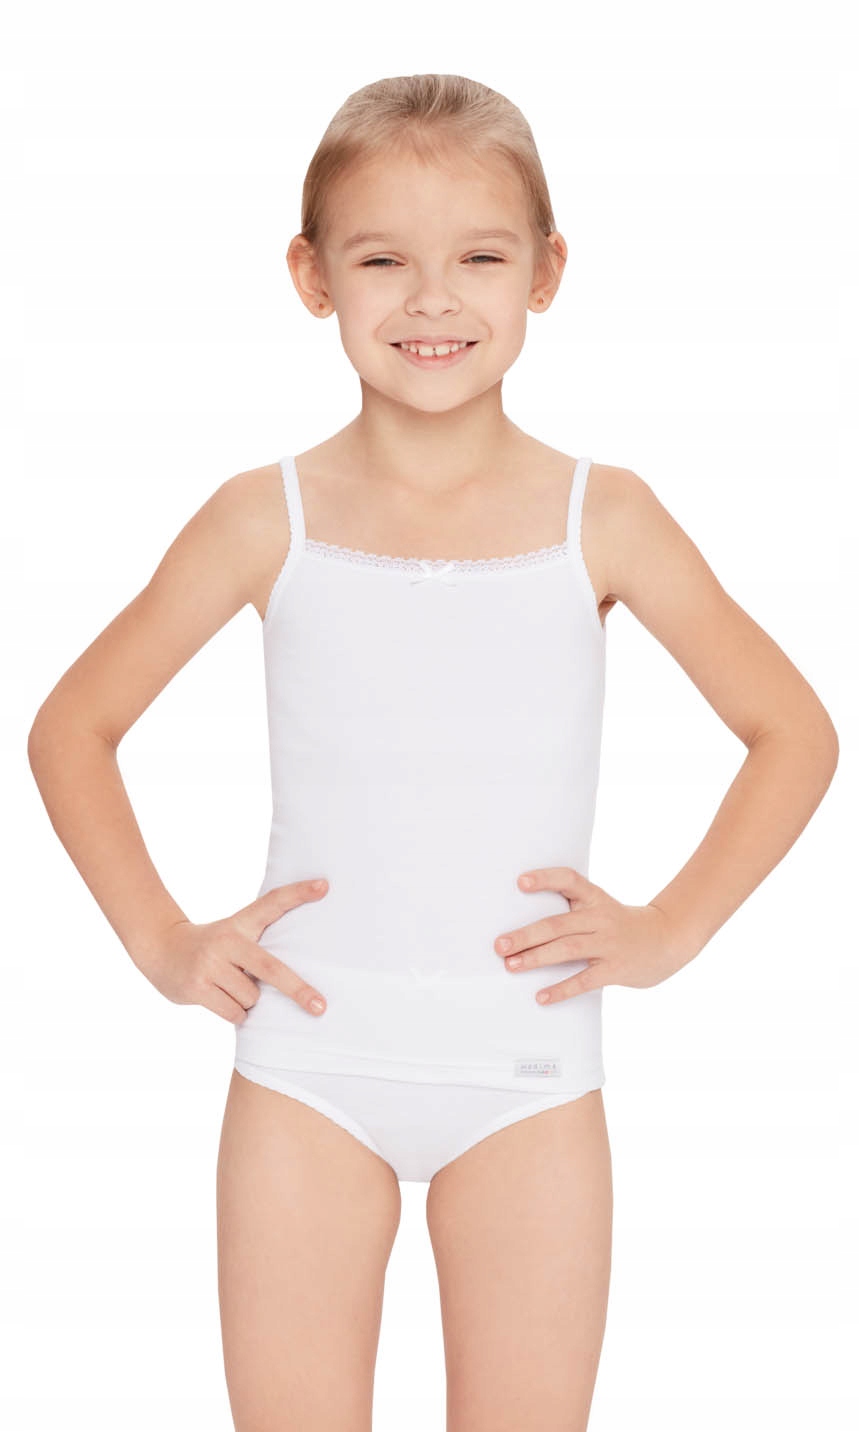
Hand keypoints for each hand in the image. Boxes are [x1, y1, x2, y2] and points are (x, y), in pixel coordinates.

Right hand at [133, 878, 329, 1023]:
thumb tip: (296, 975)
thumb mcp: (234, 933)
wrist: (160, 948)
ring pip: (251, 998)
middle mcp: (227, 941)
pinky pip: (234, 1012)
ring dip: (249, 1002)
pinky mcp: (197, 987)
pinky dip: (237, 1014)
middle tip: (319, 1005)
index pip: (273, 902)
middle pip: (271, 968)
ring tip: (232, 988)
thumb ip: (260, 943)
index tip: (324, 885)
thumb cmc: (212, 947)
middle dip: (297, 990)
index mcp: (241, 924)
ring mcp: (210, 964)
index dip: (299, 893)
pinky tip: (223, 1000)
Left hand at [494, 866, 693, 1004]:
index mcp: (595, 898)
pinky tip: (541, 996)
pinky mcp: (616, 969)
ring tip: (511, 966)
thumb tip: (525, 927)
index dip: (545, 879)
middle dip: (526, 934)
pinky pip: (584, 980)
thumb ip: (571, 912)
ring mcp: (609, 943)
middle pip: (558, 923)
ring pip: (567, 949)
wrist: (668, 939)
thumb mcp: (601, 907)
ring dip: (536, 958)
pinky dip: (561, 989)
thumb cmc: (622, 924)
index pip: (569, 880)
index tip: (520, 882)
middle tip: (499, 944)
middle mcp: (601, 917)